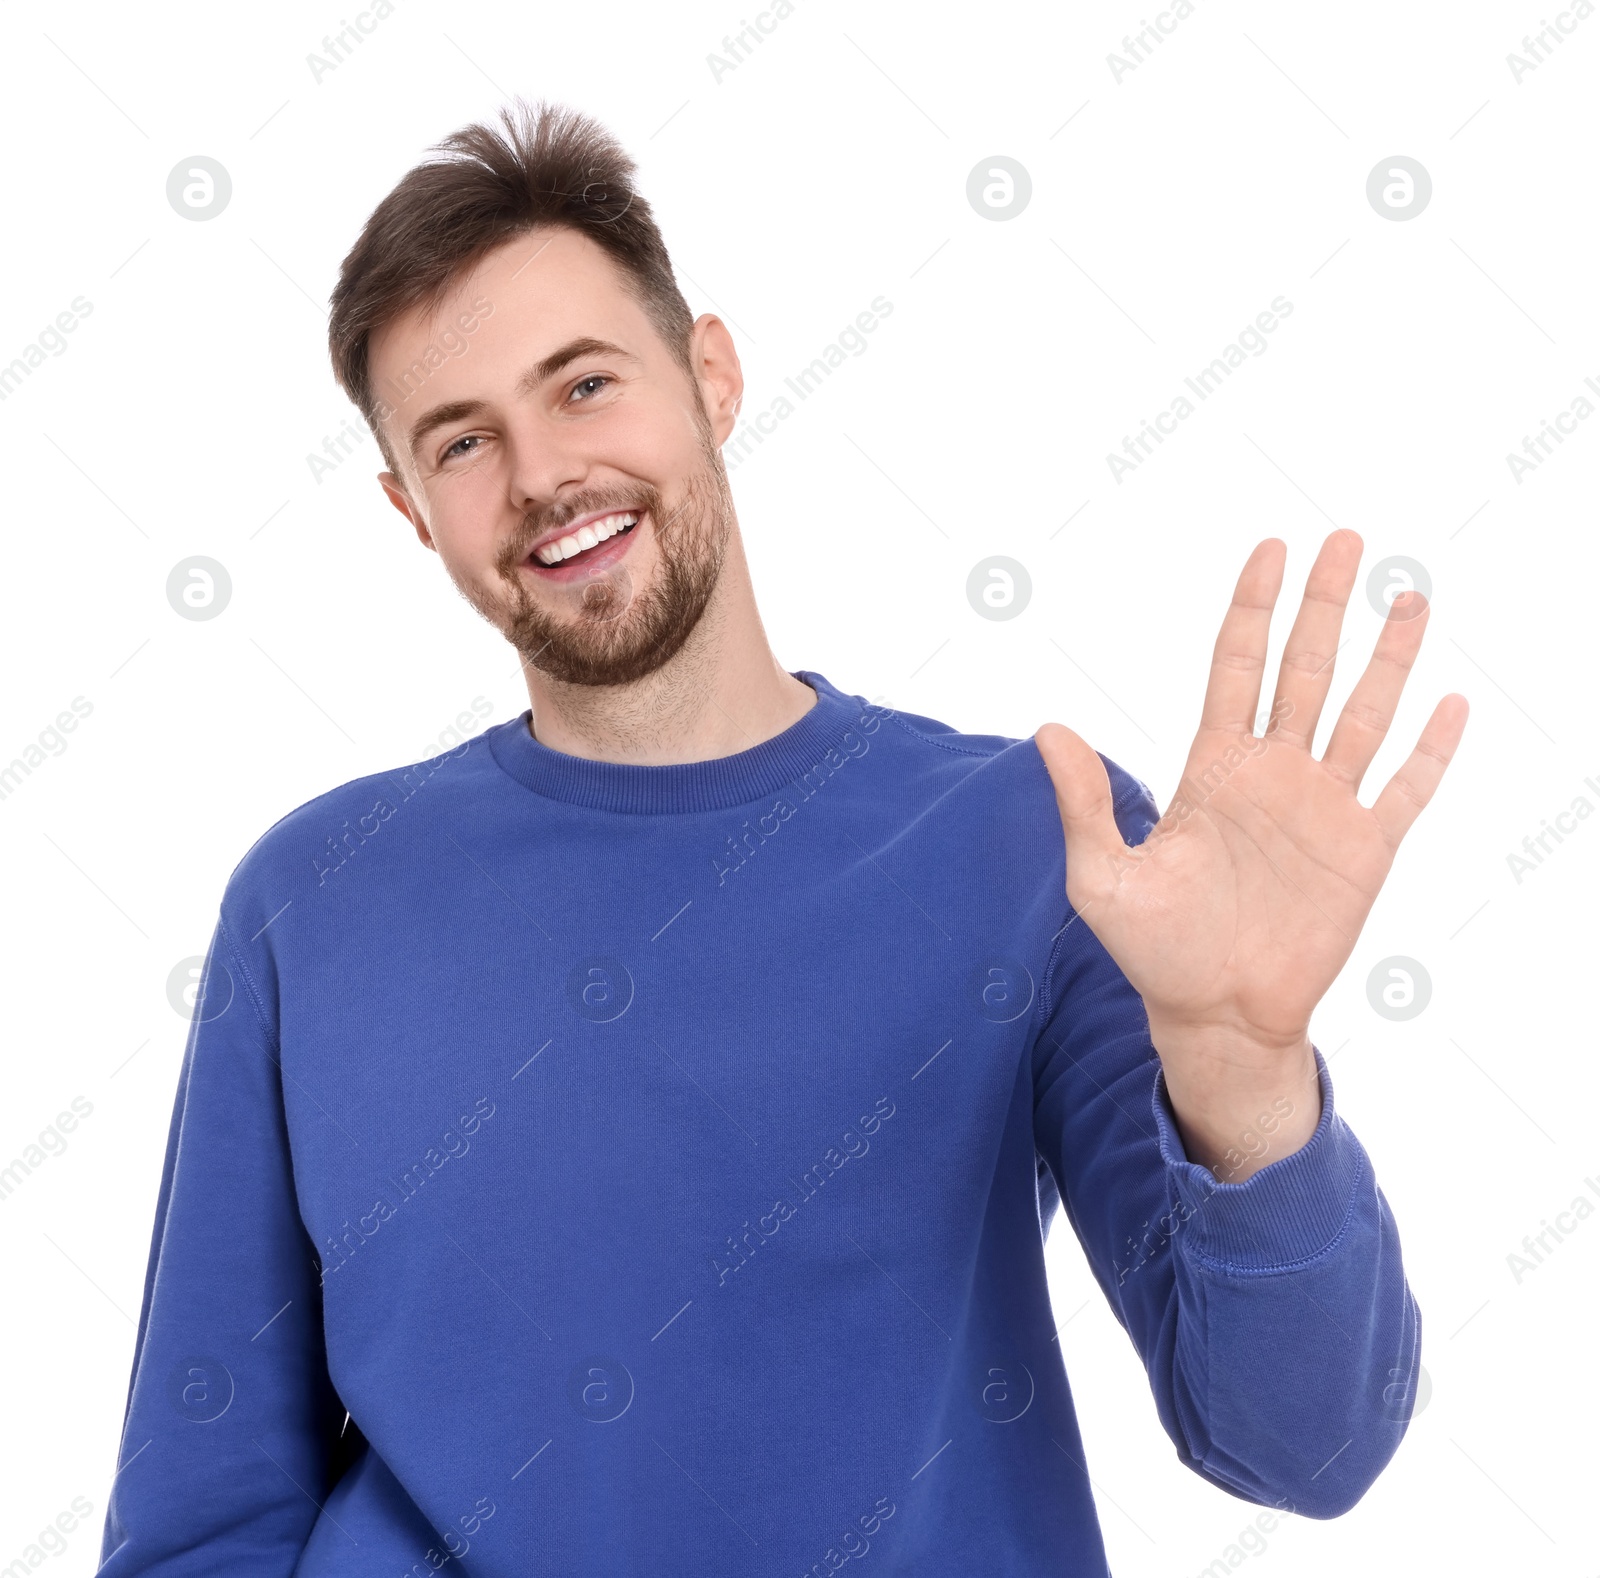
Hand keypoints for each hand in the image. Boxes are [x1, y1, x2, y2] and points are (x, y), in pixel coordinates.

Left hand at [1033, 531, 1467, 1174]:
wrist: (1214, 1014)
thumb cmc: (1153, 949)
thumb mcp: (1101, 877)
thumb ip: (1082, 803)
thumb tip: (1046, 729)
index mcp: (1212, 768)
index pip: (1237, 665)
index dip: (1253, 608)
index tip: (1270, 550)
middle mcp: (1272, 774)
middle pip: (1305, 669)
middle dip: (1326, 603)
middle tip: (1347, 538)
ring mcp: (1323, 808)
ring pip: (1364, 713)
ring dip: (1388, 657)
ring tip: (1410, 597)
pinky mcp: (1364, 851)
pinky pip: (1406, 788)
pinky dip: (1431, 749)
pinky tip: (1450, 703)